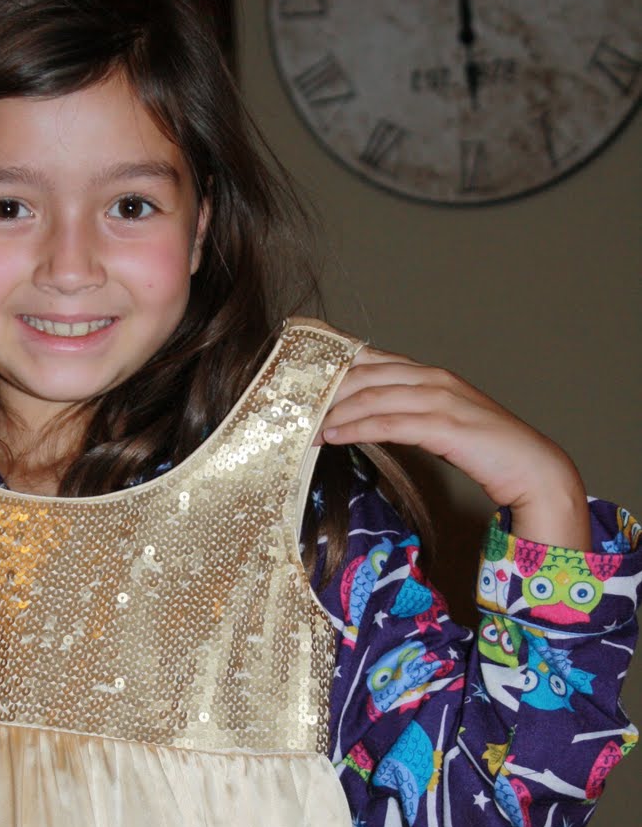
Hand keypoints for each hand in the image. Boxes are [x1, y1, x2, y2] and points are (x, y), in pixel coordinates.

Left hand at [320, 347, 590, 547]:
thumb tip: (365, 420)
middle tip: (294, 406)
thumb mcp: (439, 423)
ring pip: (372, 396)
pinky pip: (389, 423)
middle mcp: (433, 379)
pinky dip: (356, 427)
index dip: (335, 365)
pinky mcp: (445, 426)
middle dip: (326, 390)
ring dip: (334, 411)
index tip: (302, 376)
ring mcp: (440, 399)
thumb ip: (407, 414)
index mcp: (430, 374)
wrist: (531, 466)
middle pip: (365, 374)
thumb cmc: (484, 449)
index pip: (372, 360)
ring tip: (304, 426)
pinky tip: (333, 436)